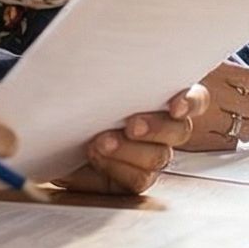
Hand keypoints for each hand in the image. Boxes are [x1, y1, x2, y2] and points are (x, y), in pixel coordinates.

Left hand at [57, 85, 205, 194]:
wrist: (53, 135)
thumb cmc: (81, 102)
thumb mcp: (95, 86)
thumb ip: (111, 80)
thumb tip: (112, 65)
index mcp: (165, 100)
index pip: (195, 100)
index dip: (190, 102)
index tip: (175, 106)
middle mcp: (165, 131)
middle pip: (178, 131)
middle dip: (155, 128)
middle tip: (131, 125)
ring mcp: (150, 157)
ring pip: (157, 158)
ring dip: (129, 151)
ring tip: (99, 143)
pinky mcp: (132, 179)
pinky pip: (135, 181)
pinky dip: (114, 169)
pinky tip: (95, 158)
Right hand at [184, 62, 248, 151]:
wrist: (138, 90)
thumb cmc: (176, 74)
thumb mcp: (204, 62)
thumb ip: (234, 75)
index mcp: (220, 69)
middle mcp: (216, 92)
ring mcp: (207, 116)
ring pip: (248, 129)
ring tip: (247, 123)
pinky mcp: (196, 137)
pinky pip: (229, 142)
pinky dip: (233, 139)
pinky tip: (227, 131)